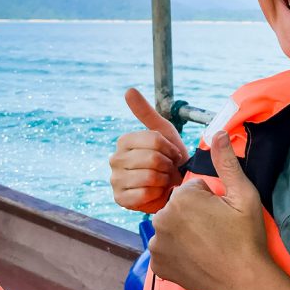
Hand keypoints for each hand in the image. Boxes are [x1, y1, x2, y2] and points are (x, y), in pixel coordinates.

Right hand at [109, 88, 188, 212]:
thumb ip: (146, 112)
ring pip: (149, 176)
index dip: (170, 148)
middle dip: (168, 166)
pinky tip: (156, 192)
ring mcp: (115, 180)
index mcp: (124, 141)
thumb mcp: (163, 132)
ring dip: (164, 180)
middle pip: (152, 158)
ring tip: (163, 180)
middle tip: (168, 170)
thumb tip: (128, 90)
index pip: (154, 140)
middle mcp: (115, 159)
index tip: (173, 154)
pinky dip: (157, 194)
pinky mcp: (120, 199)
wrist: (174, 187)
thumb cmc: (170, 159)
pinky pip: (145, 193)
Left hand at [149, 130, 269, 289]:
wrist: (243, 282)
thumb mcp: (244, 195)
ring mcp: (156, 244)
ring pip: (170, 227)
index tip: (222, 215)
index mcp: (181, 198)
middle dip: (194, 214)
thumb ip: (227, 162)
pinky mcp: (157, 265)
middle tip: (216, 231)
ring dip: (183, 232)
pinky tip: (196, 259)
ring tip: (207, 246)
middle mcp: (161, 218)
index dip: (210, 200)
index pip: (192, 189)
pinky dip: (177, 252)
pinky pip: (165, 249)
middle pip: (178, 207)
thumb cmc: (246, 237)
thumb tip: (219, 131)